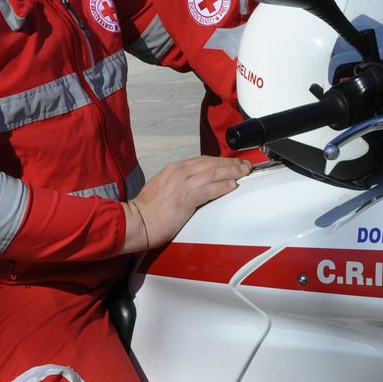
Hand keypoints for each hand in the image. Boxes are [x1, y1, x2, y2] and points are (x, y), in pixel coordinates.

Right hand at [123, 156, 252, 251]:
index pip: (202, 160)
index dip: (220, 161)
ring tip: (244, 173)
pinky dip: (221, 187)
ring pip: (212, 173)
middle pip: (210, 163)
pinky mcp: (184, 199)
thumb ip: (178, 183)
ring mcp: (181, 184)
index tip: (233, 163)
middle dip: (230, 164)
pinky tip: (232, 186)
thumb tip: (195, 184)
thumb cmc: (148, 209)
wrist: (136, 221)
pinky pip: (207, 190)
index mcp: (174, 169)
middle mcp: (178, 172)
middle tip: (245, 165)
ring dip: (231, 172)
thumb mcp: (163, 187)